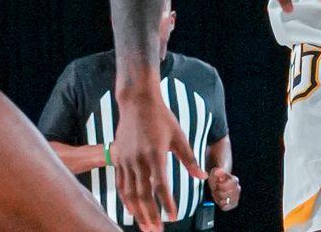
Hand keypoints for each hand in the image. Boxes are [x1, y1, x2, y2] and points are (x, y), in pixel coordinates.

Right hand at [113, 92, 205, 231]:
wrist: (137, 102)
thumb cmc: (161, 118)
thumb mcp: (179, 136)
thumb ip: (189, 159)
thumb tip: (202, 177)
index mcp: (155, 154)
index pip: (161, 185)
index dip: (167, 203)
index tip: (173, 216)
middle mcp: (138, 159)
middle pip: (143, 194)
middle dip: (150, 215)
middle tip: (156, 231)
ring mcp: (126, 159)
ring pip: (130, 193)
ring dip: (137, 212)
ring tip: (145, 227)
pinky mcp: (118, 158)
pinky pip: (121, 184)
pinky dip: (125, 199)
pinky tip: (131, 211)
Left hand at [207, 167, 239, 209]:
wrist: (220, 182)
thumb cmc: (219, 177)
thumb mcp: (216, 172)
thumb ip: (217, 172)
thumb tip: (218, 172)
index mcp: (234, 180)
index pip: (226, 186)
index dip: (219, 186)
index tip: (218, 183)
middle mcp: (237, 189)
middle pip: (224, 195)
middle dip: (218, 192)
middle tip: (217, 188)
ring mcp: (236, 197)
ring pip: (225, 202)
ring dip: (219, 198)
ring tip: (218, 193)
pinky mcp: (233, 204)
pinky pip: (225, 207)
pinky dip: (220, 204)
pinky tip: (220, 199)